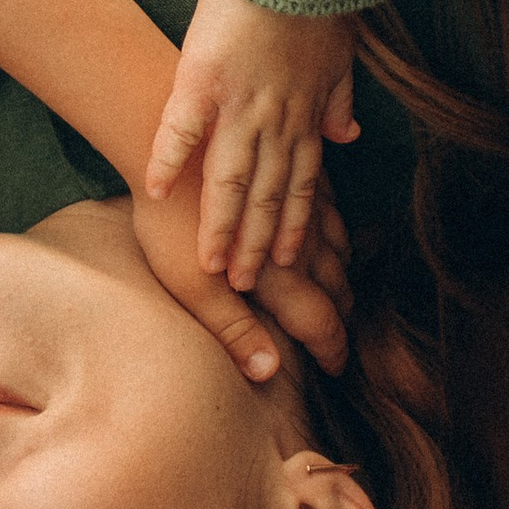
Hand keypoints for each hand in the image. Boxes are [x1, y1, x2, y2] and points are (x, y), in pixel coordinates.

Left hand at [122, 173, 351, 384]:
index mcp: (279, 273)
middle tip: (341, 335)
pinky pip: (326, 205)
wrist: (166, 137)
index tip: (336, 368)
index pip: (320, 320)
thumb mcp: (191, 285)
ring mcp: (297, 201)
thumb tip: (267, 371)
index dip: (331, 348)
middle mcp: (298, 238)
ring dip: (341, 270)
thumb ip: (232, 328)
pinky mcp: (289, 170)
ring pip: (336, 242)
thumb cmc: (168, 219)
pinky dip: (333, 226)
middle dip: (341, 311)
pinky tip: (327, 228)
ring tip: (340, 288)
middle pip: (334, 282)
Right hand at [145, 0, 360, 290]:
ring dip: (220, 224)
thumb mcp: (342, 56)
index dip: (295, 228)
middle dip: (257, 245)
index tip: (288, 266)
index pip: (301, 186)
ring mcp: (238, 102)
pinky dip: (170, 159)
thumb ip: (339, 102)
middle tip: (246, 286)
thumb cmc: (317, 2)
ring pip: (229, 178)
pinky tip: (157, 190)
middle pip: (266, 195)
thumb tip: (348, 137)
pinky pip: (183, 127)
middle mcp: (275, 119)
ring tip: (210, 265)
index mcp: (305, 115)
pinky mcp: (202, 77)